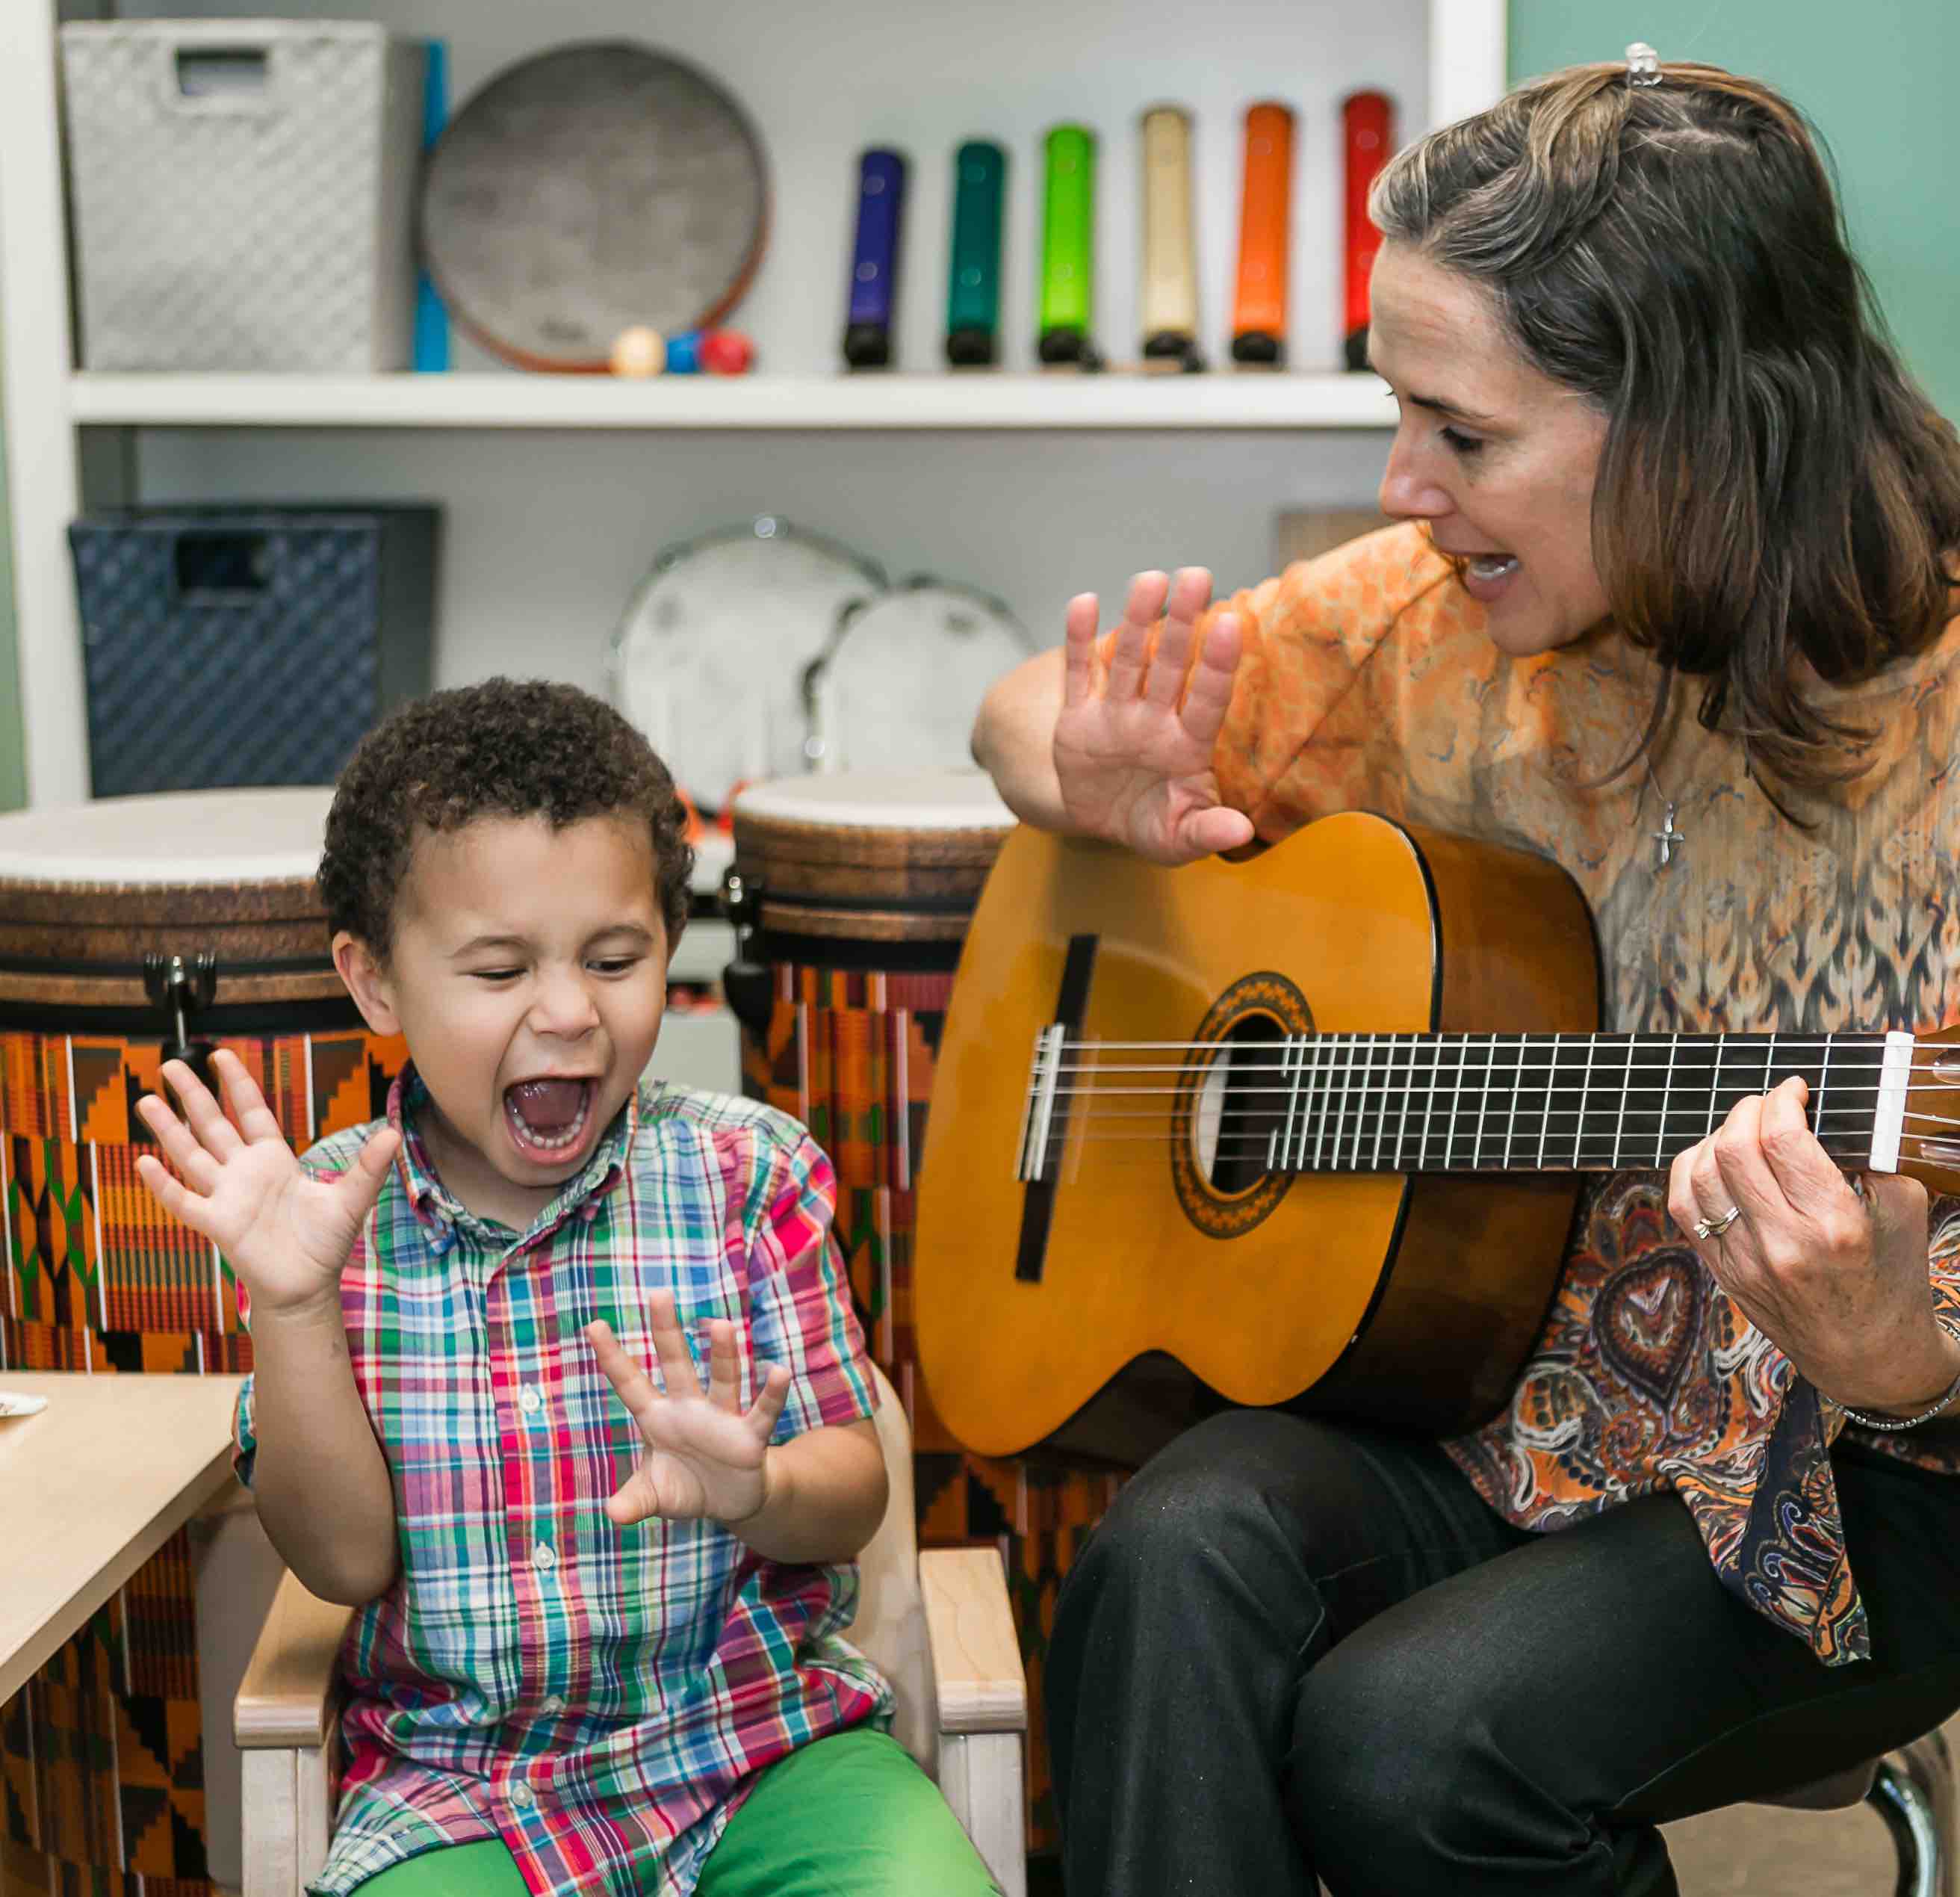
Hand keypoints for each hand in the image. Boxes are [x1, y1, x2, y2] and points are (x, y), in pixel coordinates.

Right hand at [135, 1052, 398, 1321]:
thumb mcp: (352, 1198)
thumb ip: (369, 1165)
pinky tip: (142, 1162)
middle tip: (171, 1065)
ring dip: (169, 1129)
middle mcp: (245, 1173)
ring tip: (146, 1100)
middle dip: (193, 1095)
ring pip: (191, 1155)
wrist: (308, 1286)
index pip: (252, 1113)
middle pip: (214, 1125)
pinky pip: (184, 1201)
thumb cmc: (325, 1243)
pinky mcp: (217, 1224)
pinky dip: (163, 1184)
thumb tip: (395, 1133)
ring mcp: (227, 1196)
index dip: (238, 1085)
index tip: (221, 1056)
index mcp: (274, 1160)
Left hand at [587, 1291, 791, 1527]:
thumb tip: (611, 1515)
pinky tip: (779, 1372)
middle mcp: (689, 1409)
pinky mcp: (750, 1437)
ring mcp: (721, 1418)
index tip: (593, 1325)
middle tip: (659, 1294)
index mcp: (658, 1418)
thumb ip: (634, 1502)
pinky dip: (772, 1394)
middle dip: (667, 1332)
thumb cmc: (686, 1487)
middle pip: (677, 1364)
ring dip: (723, 1354)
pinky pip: (763, 1412)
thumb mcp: (654, 1496)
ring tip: (722, 1325)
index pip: (631, 1383)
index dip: (613, 1357)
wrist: (730, 1502)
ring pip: (722, 1379)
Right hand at [1054, 567, 1255, 865]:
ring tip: (1150, 580)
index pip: (1207, 701)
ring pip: (1128, 660)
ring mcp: (1116, 714)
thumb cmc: (1152, 827)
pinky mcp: (1078, 717)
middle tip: (1198, 576)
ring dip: (1136, 620)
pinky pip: (1078, 674)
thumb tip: (1242, 833)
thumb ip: (1207, 834)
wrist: (1098, 823)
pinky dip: (1078, 640)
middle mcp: (1154, 720)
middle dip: (1182, 623)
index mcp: (1186, 746)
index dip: (1219, 665)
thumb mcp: (1178, 841)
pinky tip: (1084, 602)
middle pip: (1171, 665)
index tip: (1231, 625)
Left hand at [1666, 1076, 1952, 1412]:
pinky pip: (1683, 1205)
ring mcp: (1744, 1261)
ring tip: (1744, 1130)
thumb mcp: (1904, 1213)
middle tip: (1769, 1104)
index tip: (1795, 1089)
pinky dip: (1691, 1169)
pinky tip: (1714, 1159)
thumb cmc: (1892, 1278)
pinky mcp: (1721, 1271)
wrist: (1868, 1355)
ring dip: (1717, 1135)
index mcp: (1834, 1226)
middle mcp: (1782, 1244)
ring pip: (1699, 1172)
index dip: (1782, 1098)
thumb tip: (1827, 1110)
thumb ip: (1872, 1155)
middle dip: (1748, 1109)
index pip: (1782, 1139)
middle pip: (1733, 1148)